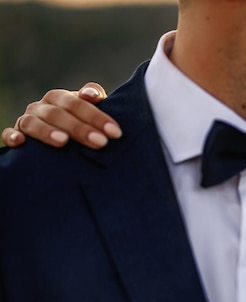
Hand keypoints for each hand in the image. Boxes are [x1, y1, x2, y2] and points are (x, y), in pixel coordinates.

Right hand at [1, 82, 120, 148]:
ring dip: (47, 131)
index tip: (115, 132)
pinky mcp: (15, 135)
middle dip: (80, 128)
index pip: (78, 103)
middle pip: (59, 113)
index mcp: (61, 99)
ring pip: (33, 122)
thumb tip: (92, 94)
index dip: (97, 116)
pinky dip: (12, 137)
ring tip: (63, 142)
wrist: (58, 139)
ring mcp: (27, 120)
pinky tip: (20, 143)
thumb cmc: (80, 123)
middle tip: (100, 142)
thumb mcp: (90, 112)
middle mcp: (43, 107)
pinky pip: (8, 134)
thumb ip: (95, 100)